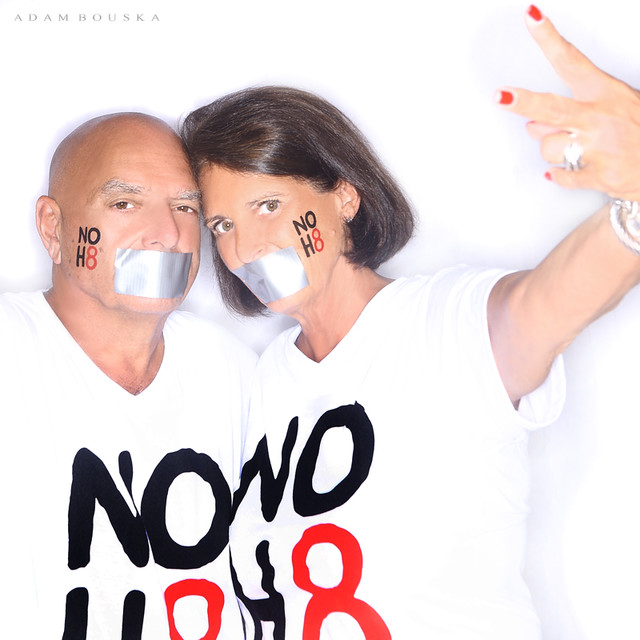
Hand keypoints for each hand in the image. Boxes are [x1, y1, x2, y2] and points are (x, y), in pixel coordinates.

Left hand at [496, 5, 639, 200]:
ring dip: (554, 150)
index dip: (548, 38)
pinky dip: (561, 175)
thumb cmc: (635, 131)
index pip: (571, 60)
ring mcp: (598, 147)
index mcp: (604, 92)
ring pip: (549, 147)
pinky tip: (572, 169)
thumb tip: (532, 124)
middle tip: (500, 95)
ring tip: (578, 148)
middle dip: (522, 102)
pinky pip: (563, 175)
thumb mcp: (613, 107)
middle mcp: (599, 117)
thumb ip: (570, 111)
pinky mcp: (599, 174)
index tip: (531, 17)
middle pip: (551, 108)